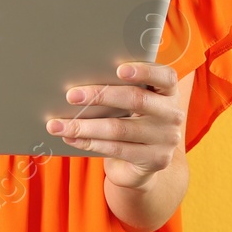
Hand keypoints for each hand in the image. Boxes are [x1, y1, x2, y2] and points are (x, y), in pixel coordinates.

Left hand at [45, 62, 184, 189]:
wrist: (143, 162)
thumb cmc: (130, 120)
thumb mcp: (131, 103)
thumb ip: (119, 88)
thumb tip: (80, 83)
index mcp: (169, 91)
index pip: (165, 76)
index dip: (144, 71)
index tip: (118, 69)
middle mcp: (173, 114)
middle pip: (136, 100)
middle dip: (100, 96)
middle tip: (71, 95)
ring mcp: (166, 139)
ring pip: (120, 128)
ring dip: (85, 125)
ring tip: (58, 124)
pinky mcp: (155, 160)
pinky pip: (116, 149)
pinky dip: (89, 142)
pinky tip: (71, 138)